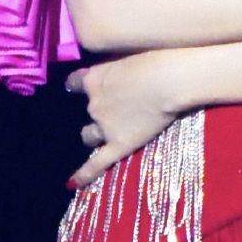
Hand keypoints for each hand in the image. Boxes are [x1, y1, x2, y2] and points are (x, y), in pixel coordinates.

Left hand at [61, 52, 180, 188]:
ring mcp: (104, 126)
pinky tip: (73, 183)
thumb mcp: (126, 58)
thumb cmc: (155, 60)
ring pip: (89, 135)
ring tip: (111, 132)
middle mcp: (93, 103)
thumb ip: (115, 71)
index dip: (77, 87)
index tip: (78, 88)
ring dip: (95, 133)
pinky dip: (84, 174)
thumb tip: (117, 76)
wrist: (168, 80)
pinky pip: (97, 163)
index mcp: (94, 79)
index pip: (73, 84)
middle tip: (117, 108)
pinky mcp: (119, 144)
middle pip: (86, 112)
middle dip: (97, 112)